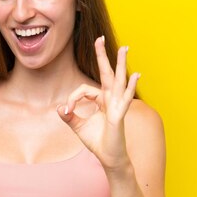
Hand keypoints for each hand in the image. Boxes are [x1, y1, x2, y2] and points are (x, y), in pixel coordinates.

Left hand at [57, 36, 139, 172]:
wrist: (109, 158)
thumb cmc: (98, 142)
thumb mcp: (78, 127)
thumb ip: (69, 116)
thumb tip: (60, 108)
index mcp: (101, 101)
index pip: (85, 90)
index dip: (72, 98)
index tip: (66, 110)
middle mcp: (111, 100)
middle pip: (106, 74)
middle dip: (102, 56)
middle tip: (99, 38)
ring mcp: (117, 106)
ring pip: (118, 81)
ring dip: (121, 64)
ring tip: (124, 48)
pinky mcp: (119, 115)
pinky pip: (124, 99)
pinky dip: (130, 87)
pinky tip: (137, 75)